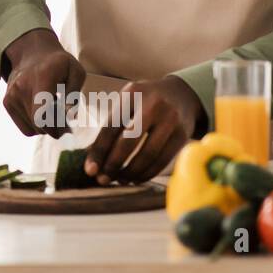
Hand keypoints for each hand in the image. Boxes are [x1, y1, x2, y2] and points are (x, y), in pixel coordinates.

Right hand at [1, 29, 85, 137]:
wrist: (32, 52)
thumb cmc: (59, 64)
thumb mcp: (76, 72)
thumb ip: (74, 95)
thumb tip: (69, 116)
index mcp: (42, 78)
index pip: (41, 114)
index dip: (53, 128)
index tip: (65, 127)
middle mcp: (22, 87)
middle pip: (38, 125)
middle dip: (54, 128)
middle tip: (64, 119)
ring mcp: (11, 95)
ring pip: (31, 129)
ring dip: (45, 127)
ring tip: (52, 112)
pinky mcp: (7, 101)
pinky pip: (24, 128)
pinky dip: (35, 125)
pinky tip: (41, 111)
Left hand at [84, 76, 202, 184]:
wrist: (182, 93)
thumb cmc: (145, 102)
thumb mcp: (128, 102)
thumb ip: (112, 125)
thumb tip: (92, 157)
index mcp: (132, 93)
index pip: (110, 126)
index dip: (99, 151)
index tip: (90, 170)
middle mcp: (152, 104)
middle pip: (128, 141)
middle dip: (113, 164)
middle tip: (103, 179)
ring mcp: (170, 119)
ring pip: (147, 154)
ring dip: (131, 172)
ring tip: (120, 179)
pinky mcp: (182, 134)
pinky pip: (162, 160)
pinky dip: (147, 173)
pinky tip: (136, 178)